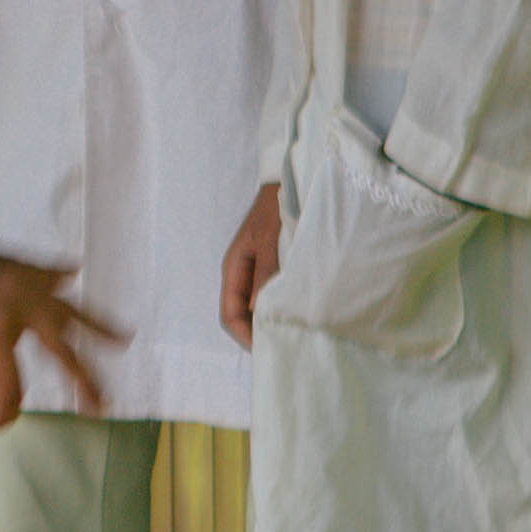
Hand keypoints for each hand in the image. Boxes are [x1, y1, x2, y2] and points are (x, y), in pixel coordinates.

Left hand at [0, 131, 115, 427]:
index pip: (11, 383)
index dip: (3, 408)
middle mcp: (18, 303)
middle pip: (61, 350)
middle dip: (82, 381)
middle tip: (101, 408)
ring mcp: (18, 278)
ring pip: (66, 307)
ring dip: (96, 326)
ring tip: (123, 339)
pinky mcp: (8, 262)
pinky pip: (42, 271)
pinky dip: (58, 275)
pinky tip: (72, 275)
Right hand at [220, 184, 286, 347]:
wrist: (288, 182)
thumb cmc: (275, 209)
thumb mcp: (270, 241)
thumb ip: (265, 273)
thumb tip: (258, 312)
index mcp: (234, 269)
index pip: (230, 313)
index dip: (245, 335)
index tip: (267, 349)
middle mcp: (243, 274)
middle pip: (242, 314)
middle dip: (258, 333)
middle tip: (285, 347)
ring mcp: (258, 271)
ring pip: (258, 306)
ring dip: (272, 321)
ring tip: (294, 334)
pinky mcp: (273, 267)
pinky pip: (272, 294)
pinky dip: (283, 307)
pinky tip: (300, 312)